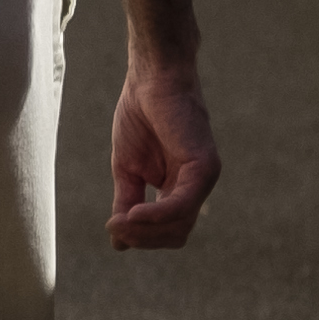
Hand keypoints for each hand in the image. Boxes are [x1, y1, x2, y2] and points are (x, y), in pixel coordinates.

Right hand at [107, 52, 217, 248]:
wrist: (151, 78)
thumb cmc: (140, 116)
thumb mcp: (127, 170)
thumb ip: (127, 203)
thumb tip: (118, 242)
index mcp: (181, 188)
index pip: (168, 231)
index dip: (141, 237)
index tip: (113, 226)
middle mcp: (197, 187)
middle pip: (175, 235)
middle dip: (142, 237)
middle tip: (114, 226)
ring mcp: (205, 178)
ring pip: (179, 226)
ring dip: (145, 229)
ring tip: (119, 219)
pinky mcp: (204, 166)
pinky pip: (182, 205)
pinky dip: (155, 214)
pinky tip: (133, 212)